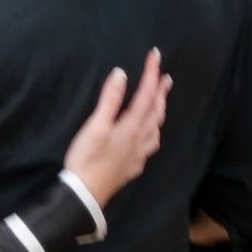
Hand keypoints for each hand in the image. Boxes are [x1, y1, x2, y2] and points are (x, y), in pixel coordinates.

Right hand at [63, 48, 167, 206]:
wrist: (85, 195)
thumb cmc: (87, 158)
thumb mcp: (95, 126)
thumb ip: (110, 100)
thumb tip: (122, 74)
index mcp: (131, 127)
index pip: (147, 95)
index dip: (152, 74)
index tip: (156, 55)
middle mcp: (140, 140)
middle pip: (156, 112)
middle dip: (161, 93)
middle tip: (165, 77)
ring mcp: (138, 155)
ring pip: (156, 130)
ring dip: (160, 112)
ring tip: (160, 103)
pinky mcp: (132, 167)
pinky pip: (150, 145)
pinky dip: (153, 133)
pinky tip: (148, 136)